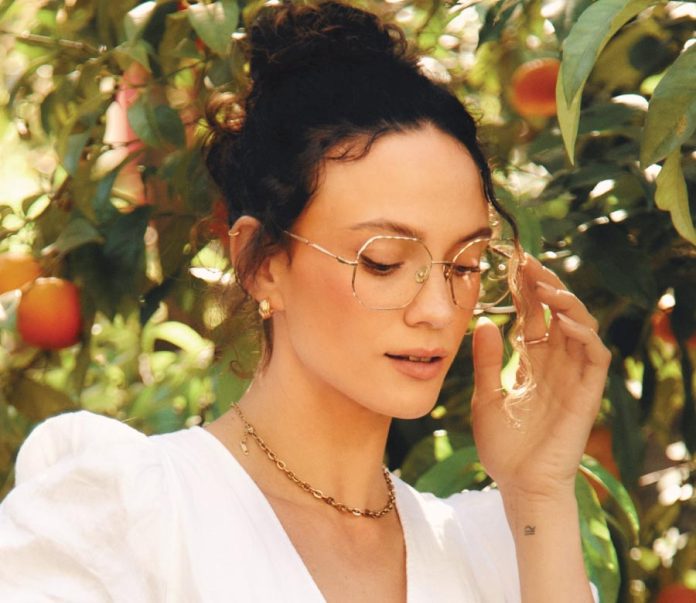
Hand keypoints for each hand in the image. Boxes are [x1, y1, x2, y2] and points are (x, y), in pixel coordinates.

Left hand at [471, 254, 610, 499]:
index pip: (535, 319)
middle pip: (558, 316)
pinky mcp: (587, 395)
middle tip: (528, 265)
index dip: (527, 293)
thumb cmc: (503, 446)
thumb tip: (485, 323)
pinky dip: (583, 336)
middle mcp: (557, 366)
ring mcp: (574, 379)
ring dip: (566, 304)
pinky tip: (562, 321)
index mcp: (534, 365)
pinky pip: (595, 358)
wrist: (518, 484)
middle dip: (546, 288)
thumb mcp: (486, 396)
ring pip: (581, 329)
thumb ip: (487, 362)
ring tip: (545, 286)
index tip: (513, 267)